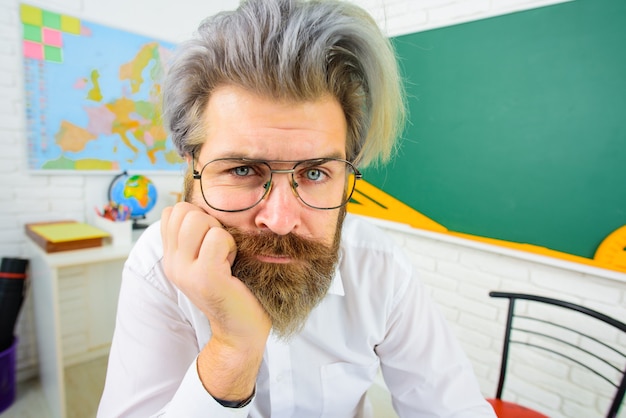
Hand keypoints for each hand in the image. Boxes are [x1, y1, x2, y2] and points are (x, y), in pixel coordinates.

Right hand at [160, 202, 270, 347]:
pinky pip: (217, 238)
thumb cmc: (234, 287)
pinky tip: (231, 265)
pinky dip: (229, 246)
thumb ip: (198, 235)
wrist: (242, 329)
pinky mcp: (205, 277)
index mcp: (172, 256)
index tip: (212, 241)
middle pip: (183, 211)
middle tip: (221, 250)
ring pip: (198, 220)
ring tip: (226, 257)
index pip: (172, 212)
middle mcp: (172, 264)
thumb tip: (200, 204)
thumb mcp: (208, 258)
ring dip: (220, 234)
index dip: (198, 217)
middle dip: (209, 222)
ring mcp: (185, 271)